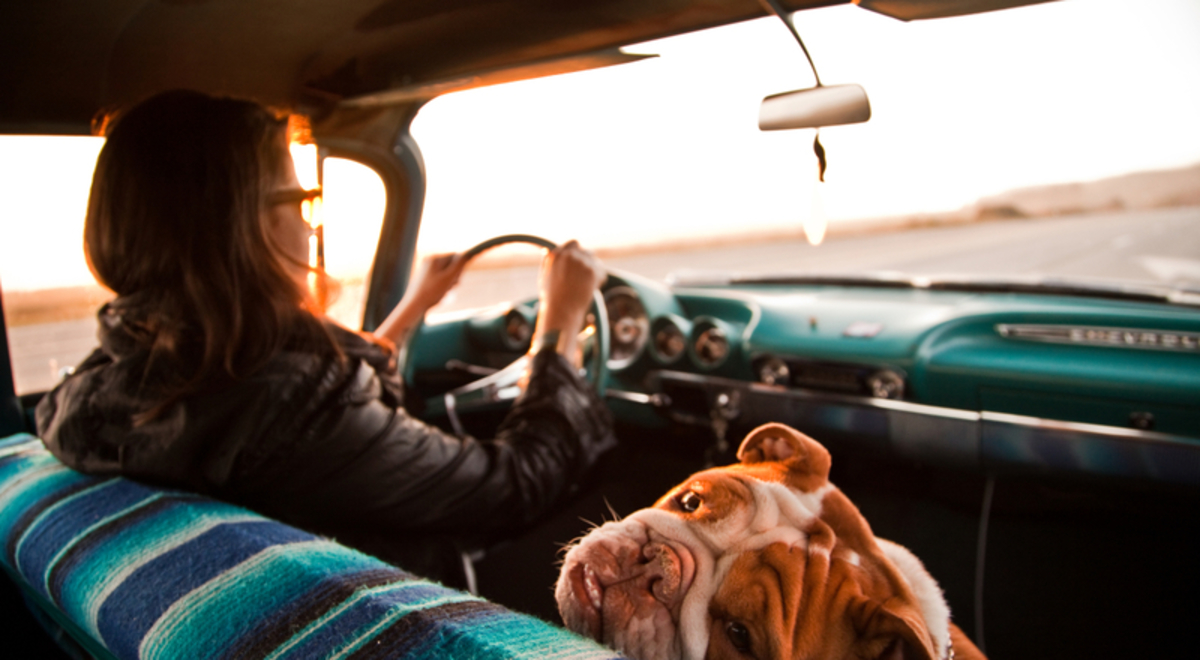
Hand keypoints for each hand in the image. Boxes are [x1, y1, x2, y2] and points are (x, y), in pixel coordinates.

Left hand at [406, 252, 469, 310]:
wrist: (414, 305)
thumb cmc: (431, 292)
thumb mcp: (448, 278)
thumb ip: (459, 266)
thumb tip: (468, 255)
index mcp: (434, 259)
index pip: (455, 257)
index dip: (459, 268)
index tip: (457, 278)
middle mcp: (429, 262)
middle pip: (451, 266)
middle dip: (453, 277)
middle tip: (448, 287)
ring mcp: (426, 270)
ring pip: (446, 274)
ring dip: (449, 283)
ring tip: (443, 292)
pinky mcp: (425, 279)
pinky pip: (440, 280)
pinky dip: (442, 287)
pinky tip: (438, 294)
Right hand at [531, 240, 605, 359]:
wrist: (561, 311)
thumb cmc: (552, 299)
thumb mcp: (544, 277)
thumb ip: (548, 262)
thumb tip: (547, 250)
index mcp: (555, 254)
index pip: (573, 244)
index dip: (577, 253)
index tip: (580, 262)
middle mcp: (568, 255)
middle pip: (586, 251)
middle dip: (587, 262)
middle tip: (585, 276)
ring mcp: (581, 262)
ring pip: (594, 261)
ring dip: (593, 270)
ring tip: (585, 285)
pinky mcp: (592, 271)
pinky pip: (601, 272)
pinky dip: (599, 280)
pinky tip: (590, 289)